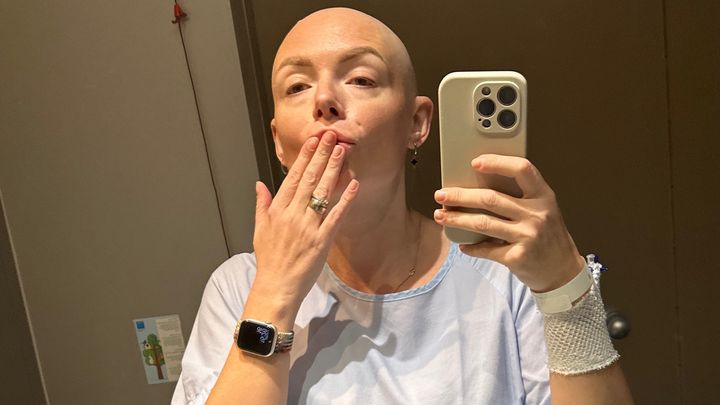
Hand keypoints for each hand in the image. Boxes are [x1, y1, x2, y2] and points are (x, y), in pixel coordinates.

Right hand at [252, 132, 358, 314]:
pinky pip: (336, 216)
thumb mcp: (259, 229)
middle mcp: (292, 215)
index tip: (314, 140)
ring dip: (334, 170)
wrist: (276, 287)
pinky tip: (354, 184)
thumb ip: (262, 204)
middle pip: (309, 179)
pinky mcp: (322, 241)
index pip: (293, 177)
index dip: (305, 157)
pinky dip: (345, 199)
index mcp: (278, 210)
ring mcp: (308, 227)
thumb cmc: (269, 260)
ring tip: (343, 151)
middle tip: (332, 135)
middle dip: (322, 155)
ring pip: (322, 192)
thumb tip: (260, 184)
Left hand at [433, 154, 584, 291]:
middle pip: (491, 198)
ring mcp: (528, 236)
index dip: (498, 163)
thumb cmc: (548, 236)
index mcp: (544, 196)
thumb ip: (520, 198)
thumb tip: (477, 187)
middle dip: (460, 196)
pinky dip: (470, 246)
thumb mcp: (543, 210)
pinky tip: (461, 244)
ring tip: (441, 216)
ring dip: (457, 219)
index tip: (475, 162)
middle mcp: (537, 214)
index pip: (522, 170)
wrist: (563, 272)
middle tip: (441, 195)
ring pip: (483, 223)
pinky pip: (486, 249)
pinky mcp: (518, 257)